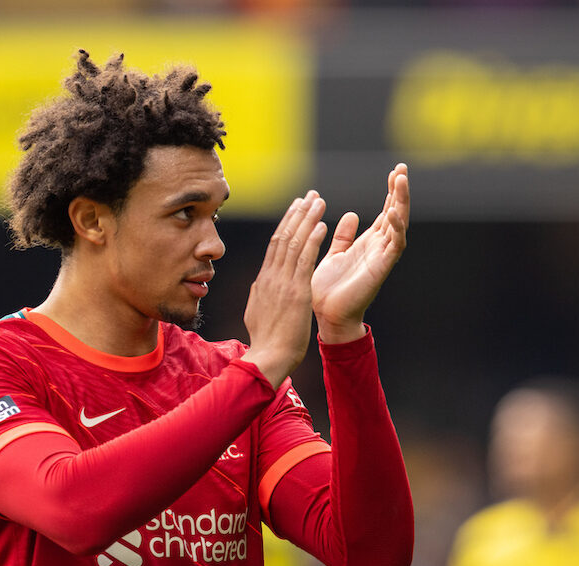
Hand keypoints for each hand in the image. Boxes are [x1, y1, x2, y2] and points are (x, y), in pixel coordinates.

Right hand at [241, 191, 328, 387]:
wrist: (268, 357)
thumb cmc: (266, 341)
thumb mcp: (256, 312)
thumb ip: (259, 295)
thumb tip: (259, 284)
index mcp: (263, 281)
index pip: (275, 245)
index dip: (287, 224)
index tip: (296, 208)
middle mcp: (271, 277)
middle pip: (284, 236)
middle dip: (298, 213)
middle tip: (309, 196)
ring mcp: (283, 283)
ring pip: (294, 243)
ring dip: (307, 220)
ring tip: (318, 202)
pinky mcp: (296, 292)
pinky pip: (305, 260)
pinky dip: (313, 240)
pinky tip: (322, 226)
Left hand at [311, 163, 409, 343]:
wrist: (328, 316)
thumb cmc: (329, 289)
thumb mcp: (334, 254)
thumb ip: (343, 236)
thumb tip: (352, 215)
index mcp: (368, 243)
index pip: (385, 211)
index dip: (390, 192)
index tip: (394, 172)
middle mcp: (379, 247)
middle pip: (396, 213)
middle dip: (399, 191)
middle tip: (401, 168)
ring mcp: (382, 257)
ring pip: (399, 224)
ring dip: (400, 202)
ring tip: (400, 181)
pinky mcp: (381, 267)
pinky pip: (394, 244)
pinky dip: (395, 228)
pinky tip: (392, 212)